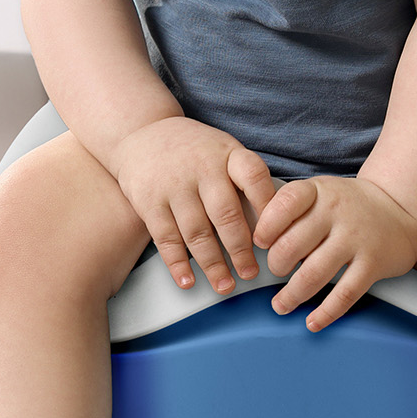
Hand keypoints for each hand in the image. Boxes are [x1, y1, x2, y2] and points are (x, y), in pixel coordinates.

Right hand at [108, 117, 276, 295]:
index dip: (268, 208)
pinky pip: (166, 238)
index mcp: (228, 154)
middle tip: (250, 273)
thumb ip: (244, 181)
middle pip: (226, 214)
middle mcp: (202, 168)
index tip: (274, 236)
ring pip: (196, 232)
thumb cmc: (195, 150)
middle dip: (240, 250)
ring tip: (225, 285)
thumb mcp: (224, 151)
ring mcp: (174, 185)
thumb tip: (272, 224)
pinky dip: (177, 263)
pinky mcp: (149, 201)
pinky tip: (188, 280)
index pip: (254, 177)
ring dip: (212, 264)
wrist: (143, 131)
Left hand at [251, 175, 416, 331]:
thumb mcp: (319, 191)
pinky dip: (326, 312)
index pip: (284, 205)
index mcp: (318, 192)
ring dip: (292, 295)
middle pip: (292, 246)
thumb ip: (290, 208)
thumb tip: (254, 239)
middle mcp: (336, 213)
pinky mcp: (372, 264)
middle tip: (275, 273)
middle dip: (276, 266)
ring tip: (281, 305)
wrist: (399, 209)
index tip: (258, 243)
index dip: (265, 226)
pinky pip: (345, 294)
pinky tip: (313, 321)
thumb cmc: (348, 205)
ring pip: (314, 274)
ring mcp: (356, 239)